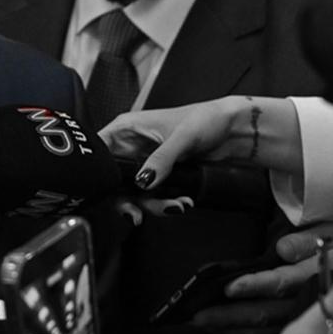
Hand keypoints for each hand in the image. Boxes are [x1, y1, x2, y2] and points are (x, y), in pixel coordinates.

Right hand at [100, 96, 301, 189]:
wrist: (233, 131)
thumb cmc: (205, 119)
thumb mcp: (181, 137)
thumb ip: (161, 160)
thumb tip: (144, 181)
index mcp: (127, 129)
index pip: (99, 151)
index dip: (99, 172)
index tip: (108, 191)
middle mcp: (131, 147)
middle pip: (114, 180)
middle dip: (127, 200)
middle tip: (137, 214)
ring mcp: (145, 163)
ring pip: (135, 193)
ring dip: (153, 205)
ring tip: (175, 206)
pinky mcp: (160, 176)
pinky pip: (153, 196)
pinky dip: (165, 203)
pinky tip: (181, 201)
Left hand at [190, 222, 332, 333]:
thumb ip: (307, 241)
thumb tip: (283, 249)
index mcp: (317, 274)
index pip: (281, 283)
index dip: (254, 285)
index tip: (228, 286)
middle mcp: (310, 302)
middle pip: (267, 313)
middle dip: (229, 316)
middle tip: (195, 315)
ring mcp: (306, 319)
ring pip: (266, 328)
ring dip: (232, 328)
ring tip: (202, 323)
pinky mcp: (301, 328)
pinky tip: (223, 330)